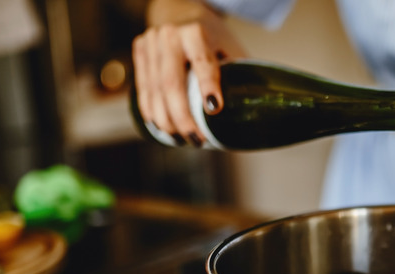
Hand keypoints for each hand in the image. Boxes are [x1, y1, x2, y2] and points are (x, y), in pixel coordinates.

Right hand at [131, 0, 246, 144]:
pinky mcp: (140, 51)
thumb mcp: (229, 46)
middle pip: (172, 84)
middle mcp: (170, 35)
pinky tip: (161, 128)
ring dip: (166, 121)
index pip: (202, 63)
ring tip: (180, 140)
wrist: (179, 10)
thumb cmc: (212, 35)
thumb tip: (254, 109)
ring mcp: (151, 42)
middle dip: (183, 117)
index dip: (207, 86)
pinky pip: (143, 88)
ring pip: (154, 90)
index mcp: (196, 31)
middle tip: (197, 140)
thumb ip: (238, 73)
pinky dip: (151, 111)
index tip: (215, 108)